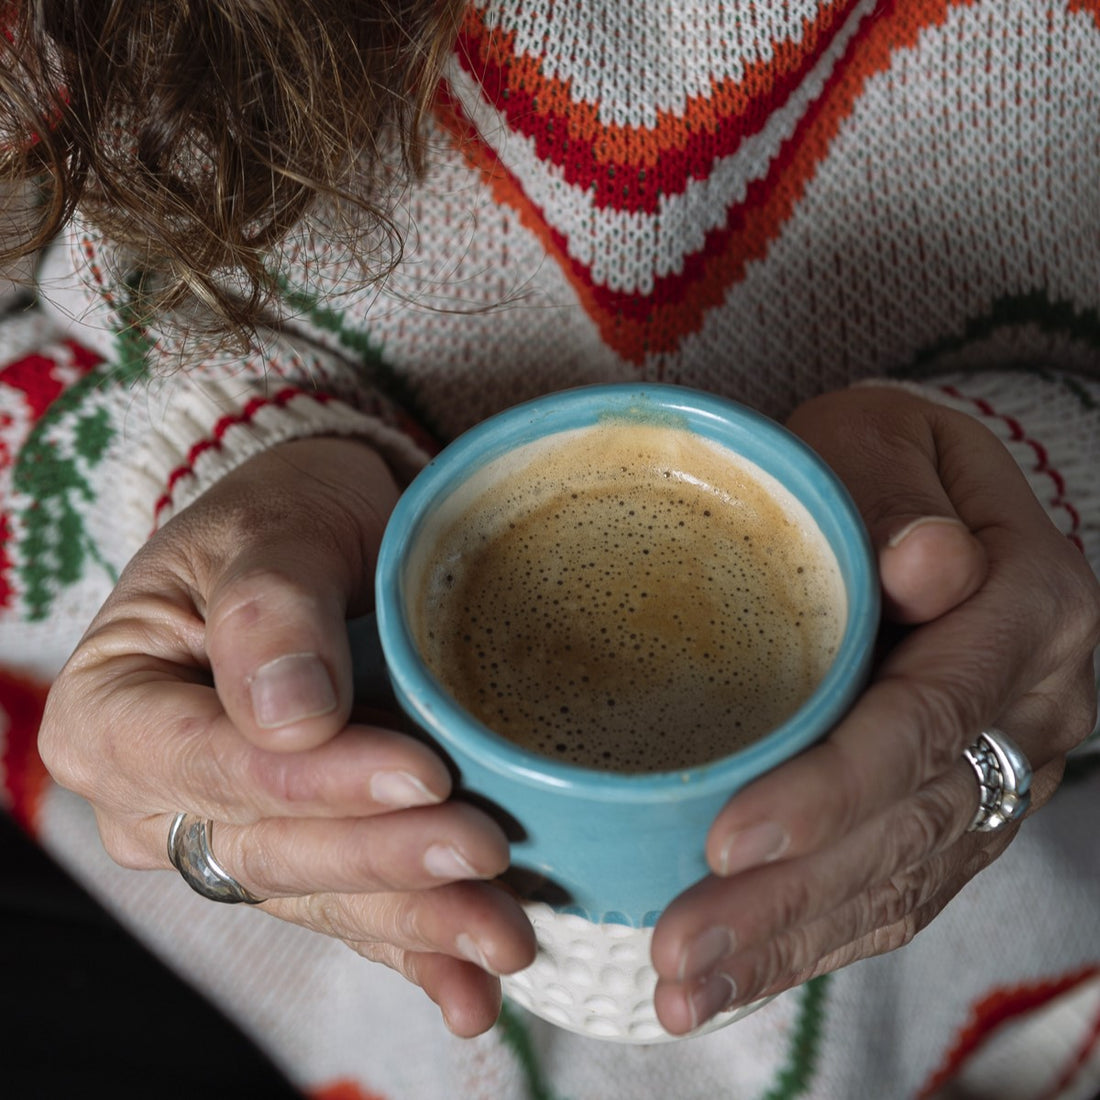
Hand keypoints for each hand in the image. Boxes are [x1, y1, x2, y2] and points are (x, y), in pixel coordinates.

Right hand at [38, 436, 535, 1036]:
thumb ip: (268, 609)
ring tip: (502, 938)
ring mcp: (231, 834)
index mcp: (116, 709)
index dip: (314, 782)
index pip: (213, 766)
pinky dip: (412, 952)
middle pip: (271, 848)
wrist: (317, 534)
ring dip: (414, 922)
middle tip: (484, 854)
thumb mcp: (268, 527)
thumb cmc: (281, 515)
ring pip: (321, 894)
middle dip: (383, 860)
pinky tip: (470, 991)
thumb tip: (287, 716)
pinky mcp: (302, 851)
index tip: (420, 770)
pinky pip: (351, 913)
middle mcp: (161, 794)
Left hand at [650, 384, 1099, 1033]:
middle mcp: (1028, 710)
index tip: (730, 838)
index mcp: (1028, 608)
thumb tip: (925, 565)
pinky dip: (813, 942)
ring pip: (901, 880)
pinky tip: (736, 978)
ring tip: (686, 992)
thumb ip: (897, 498)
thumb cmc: (889, 461)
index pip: (927, 717)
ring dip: (788, 946)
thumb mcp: (886, 441)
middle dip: (789, 901)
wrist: (935, 503)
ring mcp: (999, 772)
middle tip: (682, 951)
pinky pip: (896, 891)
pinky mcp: (958, 810)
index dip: (833, 787)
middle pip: (908, 826)